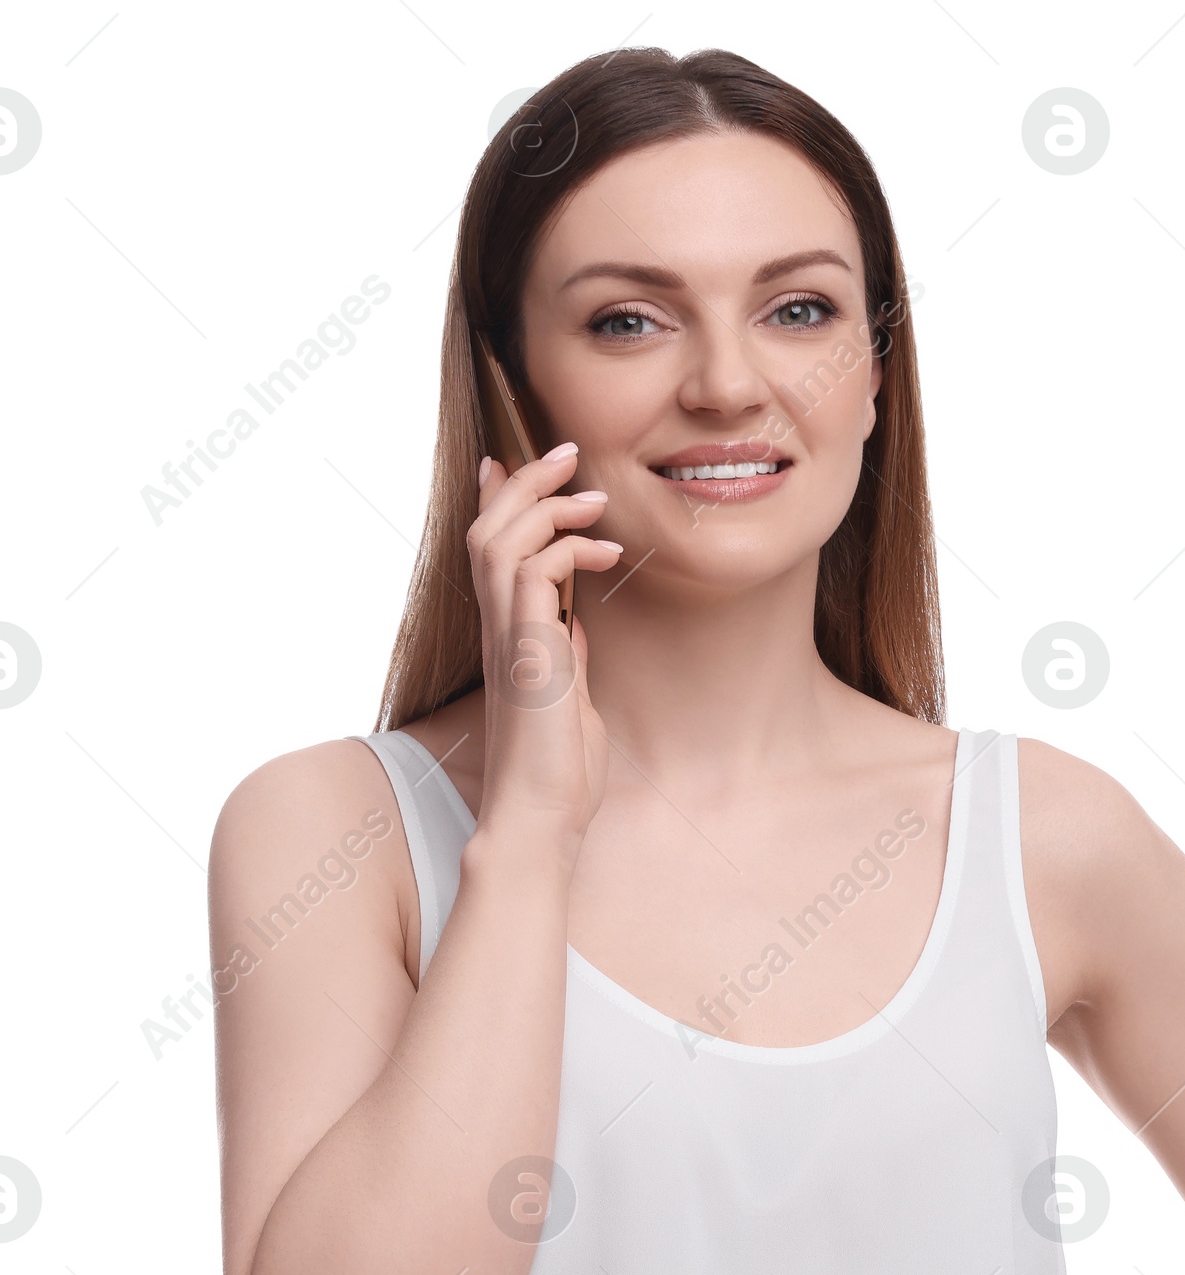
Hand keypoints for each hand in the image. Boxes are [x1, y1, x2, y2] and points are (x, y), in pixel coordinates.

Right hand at [467, 442, 622, 848]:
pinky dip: (569, 549)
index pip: (490, 550)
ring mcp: (509, 640)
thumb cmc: (559, 775)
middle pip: (487, 528)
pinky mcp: (530, 653)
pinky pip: (535, 572)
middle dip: (526, 481)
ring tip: (592, 496)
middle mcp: (498, 631)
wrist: (542, 819)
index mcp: (507, 638)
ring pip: (500, 538)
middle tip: (567, 454)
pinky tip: (607, 556)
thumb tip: (577, 629)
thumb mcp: (569, 701)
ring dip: (546, 505)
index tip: (522, 464)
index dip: (500, 499)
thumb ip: (567, 659)